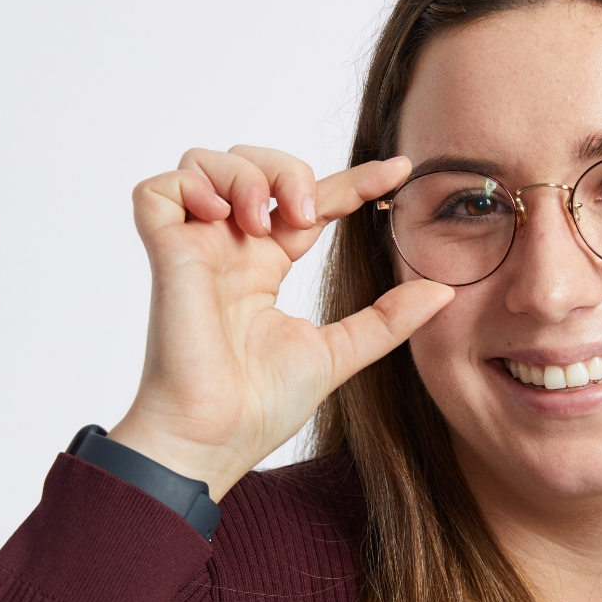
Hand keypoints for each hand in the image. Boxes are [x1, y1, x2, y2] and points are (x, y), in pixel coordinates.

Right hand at [108, 146, 452, 498]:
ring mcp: (194, 249)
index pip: (310, 203)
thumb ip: (388, 319)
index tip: (399, 170)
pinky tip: (222, 216)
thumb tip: (444, 290)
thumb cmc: (261, 408)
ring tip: (265, 219)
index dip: (353, 181)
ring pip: (205, 163)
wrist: (216, 438)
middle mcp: (229, 250)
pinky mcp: (164, 255)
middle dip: (287, 170)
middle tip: (308, 214)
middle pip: (252, 165)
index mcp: (265, 268)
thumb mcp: (340, 352)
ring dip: (245, 173)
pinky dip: (192, 185)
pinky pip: (157, 190)